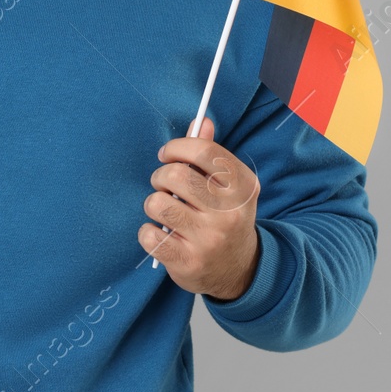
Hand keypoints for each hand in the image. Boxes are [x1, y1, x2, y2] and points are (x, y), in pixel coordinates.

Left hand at [140, 116, 261, 300]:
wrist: (238, 270)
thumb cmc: (225, 217)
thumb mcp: (229, 187)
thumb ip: (212, 154)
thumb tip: (201, 121)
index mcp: (243, 187)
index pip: (204, 151)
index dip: (177, 147)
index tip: (166, 155)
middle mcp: (230, 213)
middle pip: (176, 175)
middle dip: (161, 176)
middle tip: (163, 185)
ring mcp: (209, 240)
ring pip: (158, 204)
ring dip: (153, 203)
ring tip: (164, 210)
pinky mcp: (188, 261)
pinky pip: (149, 234)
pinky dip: (148, 231)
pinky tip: (161, 234)